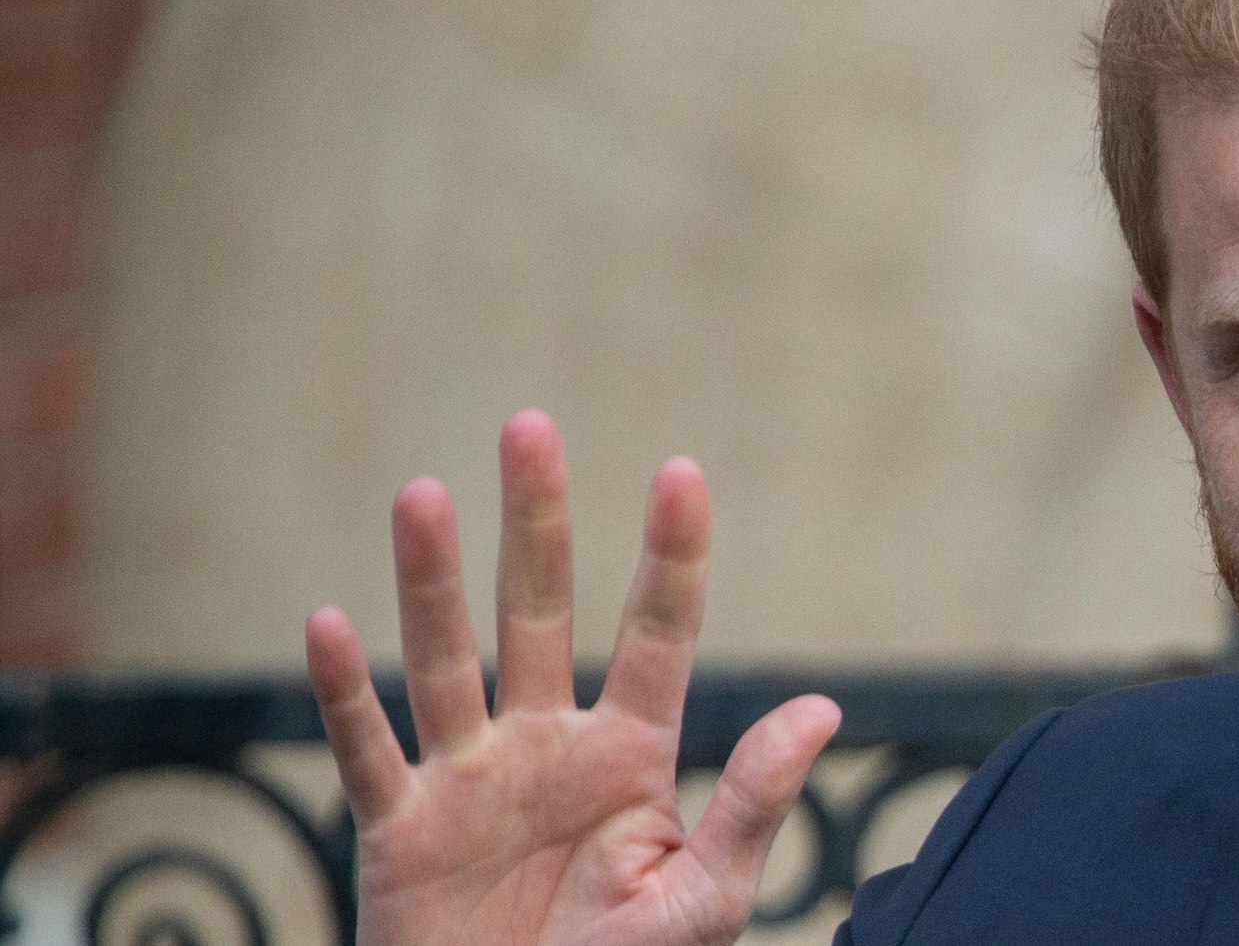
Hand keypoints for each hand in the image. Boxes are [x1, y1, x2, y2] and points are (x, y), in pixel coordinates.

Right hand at [306, 411, 841, 945]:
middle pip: (538, 612)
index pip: (657, 634)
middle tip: (530, 426)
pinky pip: (367, 753)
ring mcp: (469, 782)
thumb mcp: (704, 898)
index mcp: (630, 756)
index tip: (681, 471)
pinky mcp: (400, 832)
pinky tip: (330, 623)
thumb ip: (752, 802)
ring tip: (425, 492)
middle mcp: (546, 746)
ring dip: (432, 580)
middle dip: (536, 523)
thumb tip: (822, 707)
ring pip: (446, 660)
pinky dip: (343, 695)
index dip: (670, 556)